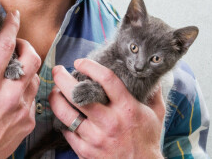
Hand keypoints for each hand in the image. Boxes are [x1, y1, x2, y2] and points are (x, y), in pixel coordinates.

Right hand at [0, 11, 40, 158]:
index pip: (5, 46)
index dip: (11, 26)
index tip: (13, 15)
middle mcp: (8, 96)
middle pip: (32, 59)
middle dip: (27, 45)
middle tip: (18, 44)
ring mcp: (20, 111)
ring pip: (35, 79)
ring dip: (27, 69)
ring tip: (15, 67)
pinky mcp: (26, 123)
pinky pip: (33, 100)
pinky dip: (25, 91)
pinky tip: (13, 91)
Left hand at [48, 59, 164, 158]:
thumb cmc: (148, 140)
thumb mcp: (156, 113)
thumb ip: (152, 92)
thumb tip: (150, 73)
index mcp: (127, 108)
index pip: (106, 79)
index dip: (90, 66)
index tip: (80, 61)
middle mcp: (110, 122)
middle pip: (77, 95)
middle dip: (62, 79)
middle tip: (57, 71)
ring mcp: (96, 138)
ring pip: (66, 114)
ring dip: (56, 99)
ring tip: (55, 91)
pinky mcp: (86, 151)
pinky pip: (66, 132)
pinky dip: (61, 121)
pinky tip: (62, 113)